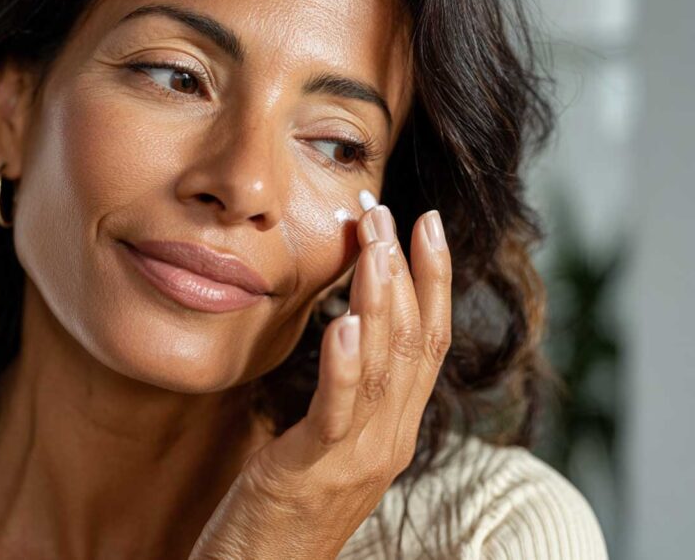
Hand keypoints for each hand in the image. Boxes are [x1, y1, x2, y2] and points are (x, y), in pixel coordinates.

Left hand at [188, 201, 451, 559]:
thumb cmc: (284, 506)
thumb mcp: (324, 440)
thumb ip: (345, 391)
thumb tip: (347, 327)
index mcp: (393, 428)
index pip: (428, 342)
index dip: (433, 280)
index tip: (425, 223)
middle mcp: (389, 440)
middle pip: (413, 341)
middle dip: (406, 269)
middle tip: (392, 211)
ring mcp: (357, 458)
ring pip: (385, 366)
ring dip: (382, 298)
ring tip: (376, 243)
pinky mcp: (312, 471)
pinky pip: (337, 412)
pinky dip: (346, 365)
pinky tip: (344, 324)